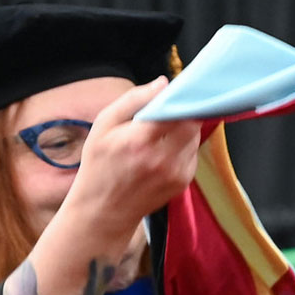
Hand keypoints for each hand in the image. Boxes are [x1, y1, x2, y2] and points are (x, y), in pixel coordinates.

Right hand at [65, 76, 204, 238]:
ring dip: (184, 128)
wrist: (103, 210)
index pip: (177, 109)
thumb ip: (133, 100)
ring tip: (163, 131)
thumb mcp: (103, 124)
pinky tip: (164, 149)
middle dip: (185, 111)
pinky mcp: (183, 182)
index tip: (178, 90)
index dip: (181, 97)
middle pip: (192, 122)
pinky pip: (192, 153)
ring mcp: (176, 172)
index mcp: (140, 140)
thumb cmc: (99, 165)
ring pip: (194, 137)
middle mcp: (162, 158)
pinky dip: (183, 146)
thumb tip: (162, 84)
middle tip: (172, 107)